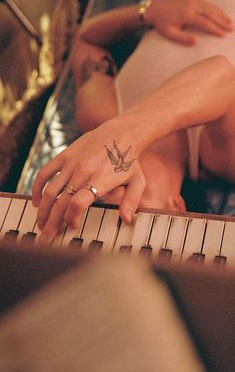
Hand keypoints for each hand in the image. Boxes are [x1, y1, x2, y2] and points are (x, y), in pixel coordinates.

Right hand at [32, 117, 145, 242]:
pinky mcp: (64, 156)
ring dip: (44, 210)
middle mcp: (83, 171)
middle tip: (46, 239)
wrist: (120, 132)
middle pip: (62, 201)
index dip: (72, 217)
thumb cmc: (129, 160)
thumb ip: (131, 201)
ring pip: (51, 190)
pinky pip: (45, 173)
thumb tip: (127, 220)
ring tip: (41, 224)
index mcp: (100, 179)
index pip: (79, 202)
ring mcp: (71, 163)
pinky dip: (38, 188)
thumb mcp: (137, 181)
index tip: (72, 227)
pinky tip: (37, 202)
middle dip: (53, 223)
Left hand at [145, 0, 232, 44]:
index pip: (204, 22)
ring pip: (210, 7)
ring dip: (220, 14)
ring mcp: (192, 1)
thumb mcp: (169, 33)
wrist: (154, 8)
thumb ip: (182, 38)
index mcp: (186, 15)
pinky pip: (206, 3)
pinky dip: (215, 8)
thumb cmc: (161, 23)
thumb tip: (195, 43)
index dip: (214, 29)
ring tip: (228, 22)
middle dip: (221, 21)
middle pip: (210, 13)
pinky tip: (220, 13)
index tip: (222, 34)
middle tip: (230, 29)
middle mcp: (191, 6)